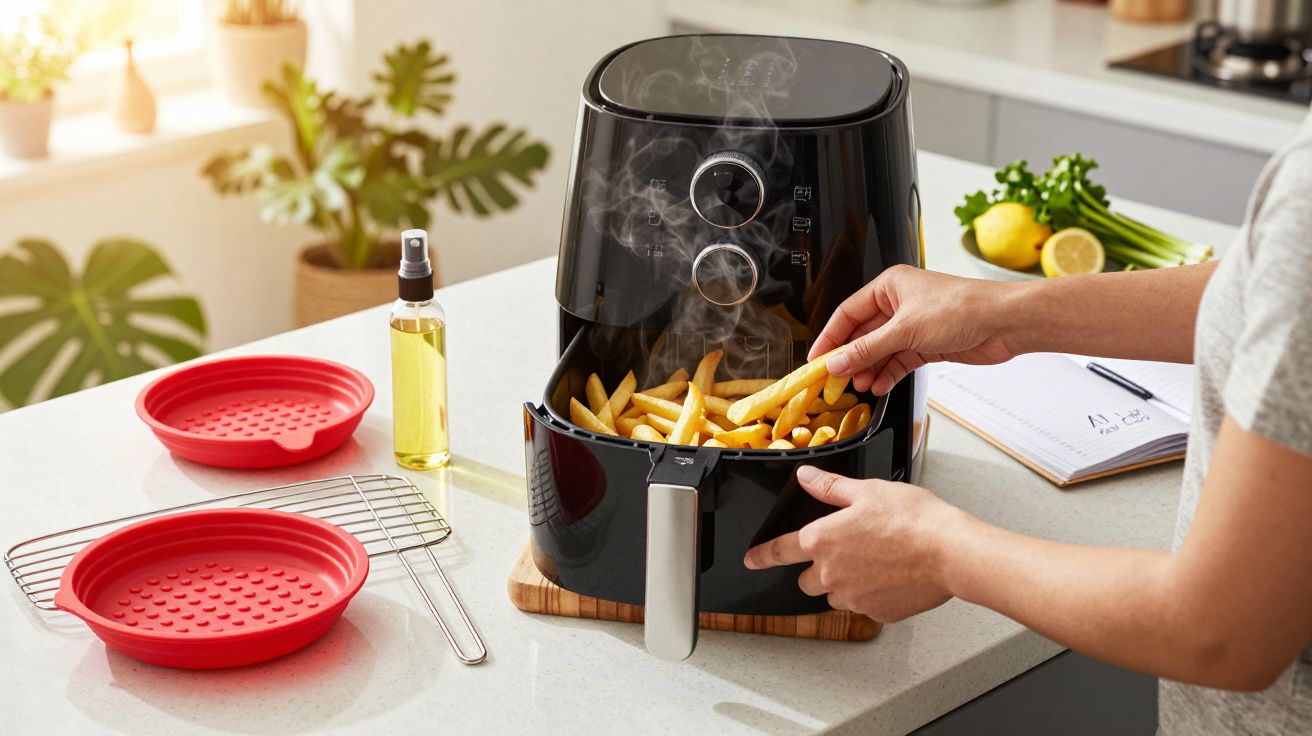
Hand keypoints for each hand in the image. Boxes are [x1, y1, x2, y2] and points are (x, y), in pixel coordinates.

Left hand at [743, 465, 960, 622]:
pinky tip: (890, 576)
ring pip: (835, 595)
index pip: (780, 550)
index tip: (752, 560)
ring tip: (874, 563)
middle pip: (807, 580)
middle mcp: (831, 574)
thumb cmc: (913, 519)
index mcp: (822, 541)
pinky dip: (871, 594)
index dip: (762, 555)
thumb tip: (806, 477)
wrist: (949, 551)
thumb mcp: (866, 491)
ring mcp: (853, 597)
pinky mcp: (876, 613)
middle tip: (846, 553)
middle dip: (818, 569)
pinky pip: (864, 605)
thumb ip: (829, 487)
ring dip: (845, 583)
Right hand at [808, 265, 1020, 394]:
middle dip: (851, 357)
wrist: (1004, 323)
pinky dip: (888, 374)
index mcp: (890, 287)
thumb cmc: (962, 308)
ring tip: (858, 386)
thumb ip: (868, 349)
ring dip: (869, 369)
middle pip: (864, 334)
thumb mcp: (906, 330)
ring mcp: (914, 326)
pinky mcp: (928, 345)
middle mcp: (900, 304)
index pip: (848, 313)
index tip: (817, 358)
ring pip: (881, 350)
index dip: (831, 337)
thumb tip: (839, 362)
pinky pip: (899, 361)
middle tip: (834, 378)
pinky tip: (879, 386)